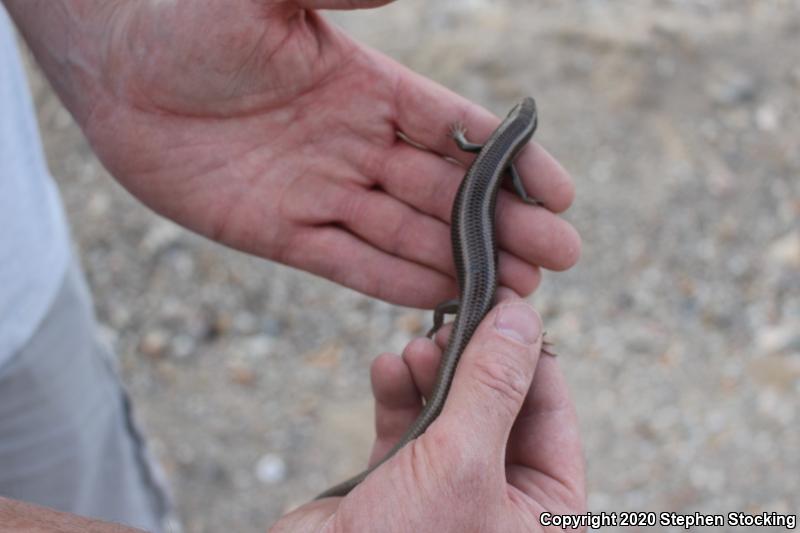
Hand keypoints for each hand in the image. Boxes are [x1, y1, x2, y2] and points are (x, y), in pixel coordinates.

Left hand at [9, 0, 578, 306]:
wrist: (115, 67)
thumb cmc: (185, 15)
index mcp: (367, 86)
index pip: (455, 128)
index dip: (510, 161)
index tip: (560, 191)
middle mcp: (353, 143)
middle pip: (445, 190)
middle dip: (503, 224)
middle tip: (558, 257)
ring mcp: (319, 191)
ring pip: (406, 233)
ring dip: (462, 261)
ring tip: (518, 290)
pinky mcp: (280, 231)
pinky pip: (348, 261)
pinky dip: (394, 281)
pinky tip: (441, 299)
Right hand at [272, 291, 585, 531]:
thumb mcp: (462, 462)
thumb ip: (494, 386)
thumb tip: (521, 317)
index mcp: (543, 516)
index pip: (552, 416)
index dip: (530, 357)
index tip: (507, 304)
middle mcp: (500, 504)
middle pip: (499, 408)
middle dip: (473, 362)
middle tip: (450, 322)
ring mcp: (448, 494)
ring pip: (451, 412)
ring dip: (432, 373)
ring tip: (414, 347)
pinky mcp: (398, 487)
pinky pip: (407, 428)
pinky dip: (398, 395)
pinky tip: (386, 369)